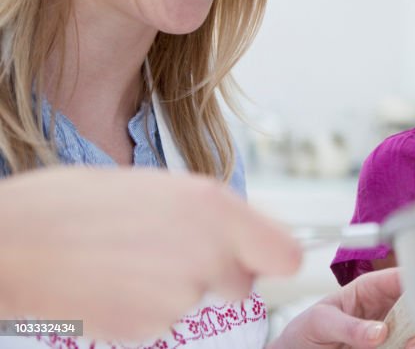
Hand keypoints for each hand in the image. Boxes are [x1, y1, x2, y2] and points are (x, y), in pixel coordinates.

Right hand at [0, 166, 300, 340]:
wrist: (15, 241)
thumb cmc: (78, 204)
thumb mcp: (162, 187)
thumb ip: (212, 213)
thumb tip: (247, 233)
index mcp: (213, 206)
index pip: (288, 254)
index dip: (275, 257)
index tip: (262, 257)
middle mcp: (206, 251)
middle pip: (244, 284)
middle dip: (220, 273)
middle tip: (174, 253)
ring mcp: (178, 295)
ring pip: (198, 300)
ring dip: (175, 287)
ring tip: (128, 260)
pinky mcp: (148, 327)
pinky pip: (163, 320)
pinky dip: (144, 307)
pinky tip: (112, 282)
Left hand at [269, 269, 414, 348]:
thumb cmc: (306, 330)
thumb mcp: (321, 322)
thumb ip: (348, 325)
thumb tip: (379, 332)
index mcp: (371, 288)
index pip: (401, 277)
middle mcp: (387, 309)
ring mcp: (390, 333)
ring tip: (412, 345)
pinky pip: (409, 346)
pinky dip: (414, 347)